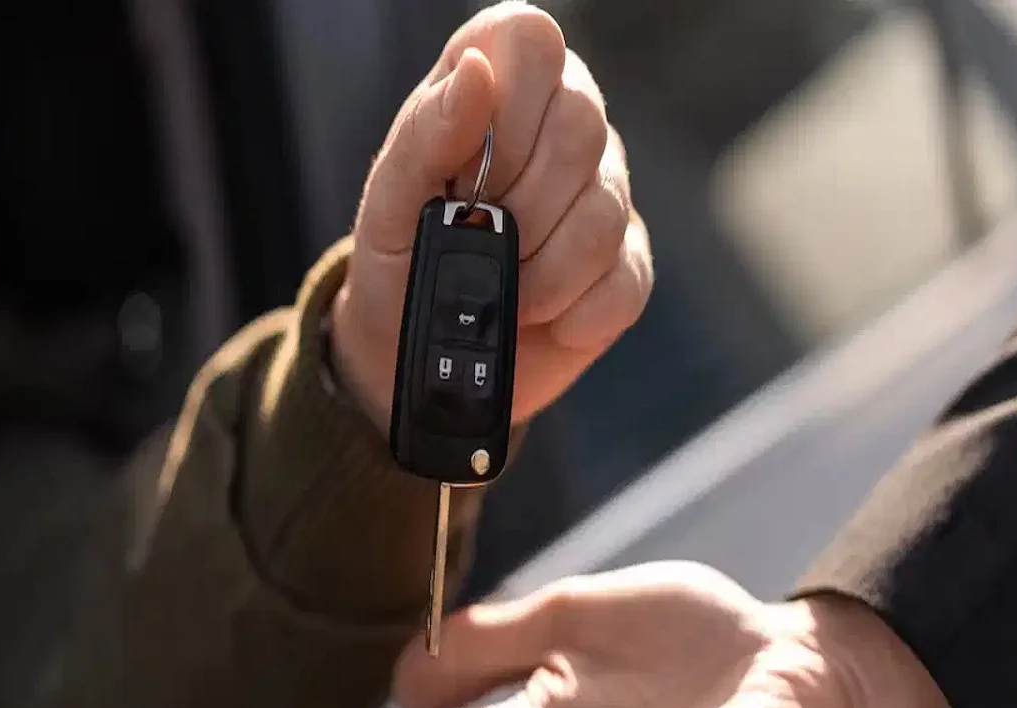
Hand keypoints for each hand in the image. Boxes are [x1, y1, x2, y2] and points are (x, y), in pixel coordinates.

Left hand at [330, 1, 651, 433]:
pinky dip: (567, 316)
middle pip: (582, 128)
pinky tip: (538, 316)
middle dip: (517, 208)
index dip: (508, 108)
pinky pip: (621, 284)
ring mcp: (606, 196)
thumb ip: (427, 131)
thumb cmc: (399, 261)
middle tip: (478, 240)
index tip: (470, 169)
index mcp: (500, 87)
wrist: (415, 355)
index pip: (533, 42)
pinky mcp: (628, 267)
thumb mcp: (388, 200)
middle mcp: (563, 127)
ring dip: (538, 275)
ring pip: (602, 216)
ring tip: (502, 289)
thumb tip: (477, 71)